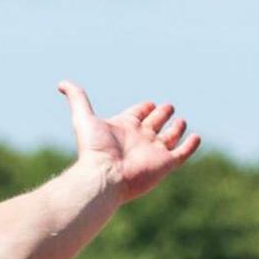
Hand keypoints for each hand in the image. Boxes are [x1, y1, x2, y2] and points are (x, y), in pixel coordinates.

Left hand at [61, 82, 199, 203]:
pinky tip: (196, 137)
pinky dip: (191, 145)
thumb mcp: (84, 117)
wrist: (104, 176)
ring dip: (176, 128)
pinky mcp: (165, 163)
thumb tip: (61, 83)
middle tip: (167, 107)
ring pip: (169, 137)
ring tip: (181, 120)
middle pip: (154, 123)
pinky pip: (182, 152)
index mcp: (124, 127)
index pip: (138, 113)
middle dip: (161, 114)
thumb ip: (77, 98)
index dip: (144, 108)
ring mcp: (154, 151)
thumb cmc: (94, 149)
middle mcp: (140, 138)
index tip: (149, 103)